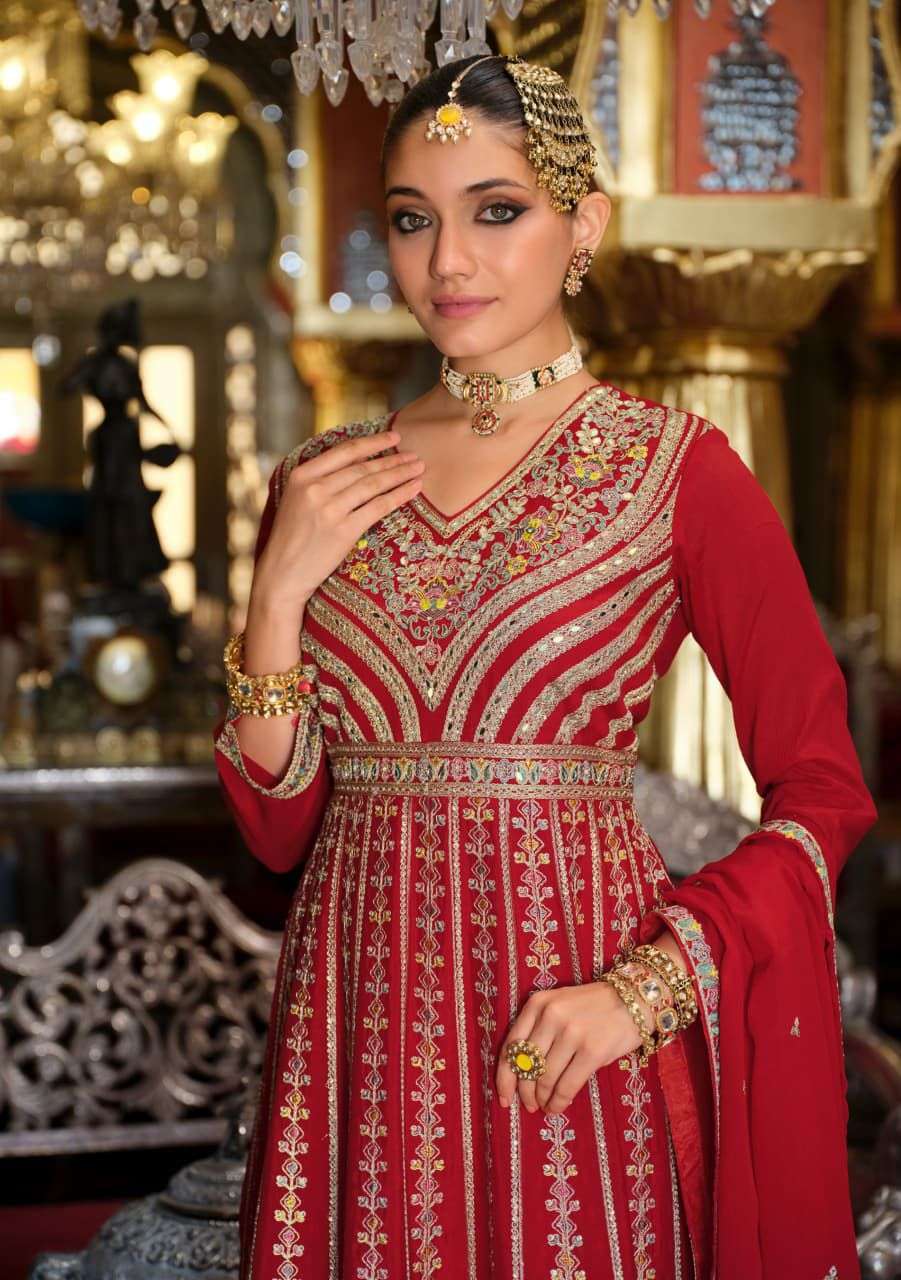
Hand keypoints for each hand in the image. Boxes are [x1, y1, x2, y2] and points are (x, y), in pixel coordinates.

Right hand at [251, 428, 424, 613]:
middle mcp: (314, 488)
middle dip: (393, 460)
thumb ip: (321, 478)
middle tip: (415, 455)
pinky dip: (399, 496)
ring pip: (373, 484)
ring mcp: (329, 509)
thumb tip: (361, 459)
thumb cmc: (292, 537)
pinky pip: (378, 507)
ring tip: (419, 468)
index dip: (373, 442)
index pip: (344, 451)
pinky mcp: (343, 531)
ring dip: (400, 474)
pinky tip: (414, 489)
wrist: (282, 573)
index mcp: (301, 475)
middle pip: (363, 468)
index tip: (394, 437)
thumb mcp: (296, 499)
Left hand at [495, 979, 653, 1115]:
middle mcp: (551, 1016)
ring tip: (545, 1106)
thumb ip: (539, 1029)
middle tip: (528, 1105)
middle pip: (526, 1065)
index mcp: (538, 1003)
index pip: (511, 1046)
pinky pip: (567, 1085)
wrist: (635, 999)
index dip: (504, 1076)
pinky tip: (558, 1107)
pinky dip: (559, 1101)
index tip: (504, 1096)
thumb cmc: (594, 1006)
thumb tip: (522, 1072)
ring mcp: (572, 1033)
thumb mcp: (560, 1005)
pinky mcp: (592, 1051)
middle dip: (523, 1092)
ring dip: (542, 1099)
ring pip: (545, 1078)